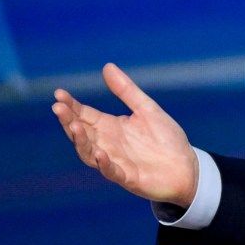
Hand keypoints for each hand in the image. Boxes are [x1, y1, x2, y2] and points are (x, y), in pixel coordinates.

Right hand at [51, 63, 197, 207]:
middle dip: (69, 120)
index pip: (84, 114)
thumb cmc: (166, 139)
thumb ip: (126, 91)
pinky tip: (100, 154)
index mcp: (110, 127)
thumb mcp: (147, 109)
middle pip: (82, 132)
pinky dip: (104, 164)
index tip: (59, 94)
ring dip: (81, 141)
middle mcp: (107, 144)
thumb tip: (107, 66)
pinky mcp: (128, 177)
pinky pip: (112, 171)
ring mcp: (115, 161)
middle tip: (58, 108)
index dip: (71, 105)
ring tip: (75, 127)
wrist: (186, 167)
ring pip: (89, 153)